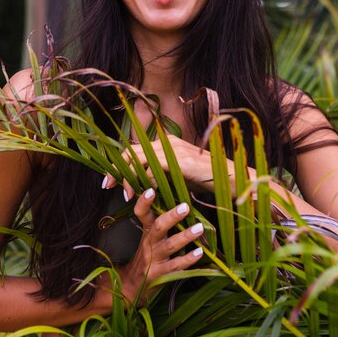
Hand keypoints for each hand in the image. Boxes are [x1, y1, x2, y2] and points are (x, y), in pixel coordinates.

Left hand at [102, 135, 219, 199]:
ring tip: (126, 194)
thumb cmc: (205, 177)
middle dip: (117, 169)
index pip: (134, 149)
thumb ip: (160, 173)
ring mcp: (173, 150)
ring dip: (129, 178)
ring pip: (139, 160)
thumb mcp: (178, 173)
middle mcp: (166, 142)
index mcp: (165, 143)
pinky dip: (146, 182)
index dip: (119, 164)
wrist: (230, 175)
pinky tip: (145, 193)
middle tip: (108, 185)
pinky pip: (154, 170)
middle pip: (132, 151)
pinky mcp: (181, 162)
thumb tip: (141, 183)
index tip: (110, 180)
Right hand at [118, 188, 203, 305]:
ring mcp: (153, 260)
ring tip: (200, 228)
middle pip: (158, 227)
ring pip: (169, 246)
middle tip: (185, 206)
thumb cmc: (145, 258)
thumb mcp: (148, 239)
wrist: (130, 288)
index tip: (150, 190)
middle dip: (172, 216)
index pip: (141, 214)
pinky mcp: (159, 275)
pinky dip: (188, 259)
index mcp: (146, 232)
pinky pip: (175, 266)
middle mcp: (148, 244)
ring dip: (185, 236)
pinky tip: (200, 253)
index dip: (144, 203)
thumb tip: (180, 201)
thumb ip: (158, 222)